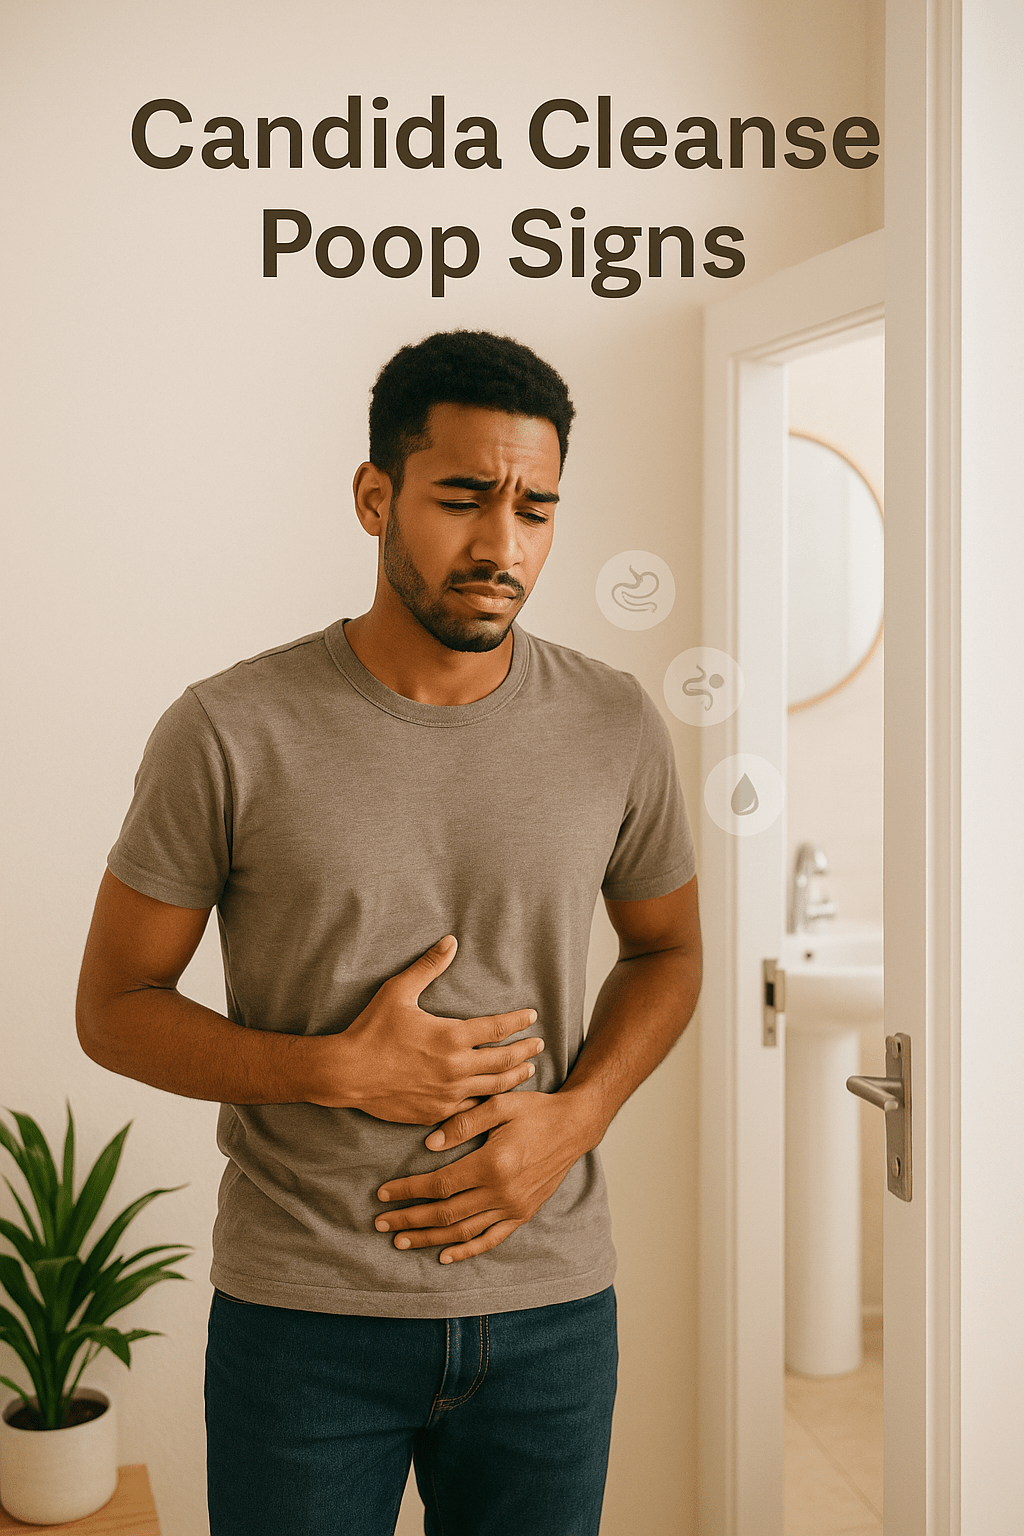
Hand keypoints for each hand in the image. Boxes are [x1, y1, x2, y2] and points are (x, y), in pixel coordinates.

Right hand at [319, 936, 543, 1123]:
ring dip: (515, 1077)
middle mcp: (456, 1068)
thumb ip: (429, 966)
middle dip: (525, 1050)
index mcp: (451, 1037)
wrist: (347, 1073)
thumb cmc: (372, 1030)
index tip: (532, 1016)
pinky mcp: (437, 1112)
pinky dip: (489, 1101)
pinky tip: (496, 1097)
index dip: (518, 1022)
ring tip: (528, 1070)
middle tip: (539, 1044)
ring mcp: (448, 1094)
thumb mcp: (399, 991)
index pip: (497, 1028)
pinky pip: (472, 1109)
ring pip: (493, 1087)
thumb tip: (451, 941)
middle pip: (504, 1060)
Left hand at [374, 1090, 592, 1263]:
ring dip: (429, 1239)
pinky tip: (444, 1256)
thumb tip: (429, 1145)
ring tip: (402, 1241)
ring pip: (464, 1232)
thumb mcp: (500, 1104)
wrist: (574, 1127)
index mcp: (493, 1164)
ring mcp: (514, 1207)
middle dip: (409, 1219)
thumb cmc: (535, 1111)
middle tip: (381, 1224)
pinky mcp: (523, 1214)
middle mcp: (502, 1192)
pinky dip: (466, 1251)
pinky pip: (491, 1239)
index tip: (383, 1193)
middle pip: (446, 1213)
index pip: (440, 1184)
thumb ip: (464, 1122)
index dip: (408, 1191)